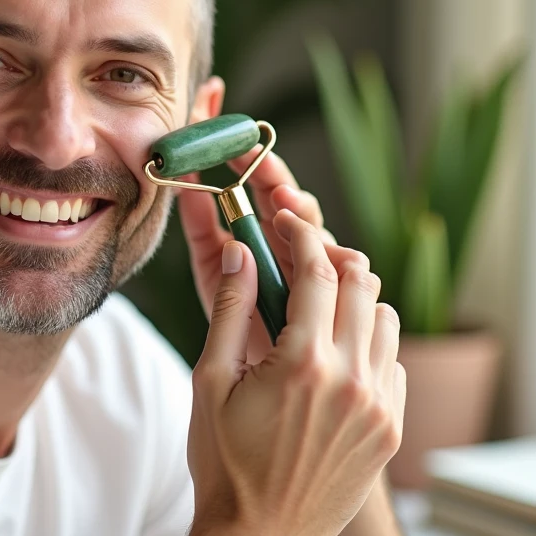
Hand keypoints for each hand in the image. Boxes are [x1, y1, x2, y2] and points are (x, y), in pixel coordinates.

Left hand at [179, 141, 341, 364]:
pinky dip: (343, 264)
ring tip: (290, 220)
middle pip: (304, 209)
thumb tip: (184, 177)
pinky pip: (352, 276)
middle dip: (291, 196)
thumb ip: (201, 224)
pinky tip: (333, 262)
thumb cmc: (232, 326)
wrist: (250, 388)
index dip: (262, 165)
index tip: (243, 147)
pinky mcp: (341, 303)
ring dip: (312, 228)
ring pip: (329, 236)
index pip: (272, 188)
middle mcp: (299, 249)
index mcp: (268, 233)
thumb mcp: (210, 269)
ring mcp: (322, 276)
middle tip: (275, 193)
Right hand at [185, 210, 404, 535]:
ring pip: (386, 320)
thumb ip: (229, 310)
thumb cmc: (225, 465)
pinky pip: (394, 364)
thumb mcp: (210, 381)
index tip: (285, 219)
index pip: (317, 271)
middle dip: (333, 259)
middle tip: (304, 260)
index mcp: (303, 363)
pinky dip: (369, 347)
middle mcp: (353, 380)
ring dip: (356, 303)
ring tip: (319, 314)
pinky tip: (335, 361)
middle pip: (363, 284)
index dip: (301, 234)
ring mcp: (380, 407)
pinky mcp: (391, 430)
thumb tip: (239, 253)